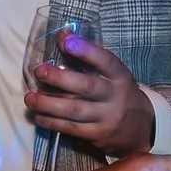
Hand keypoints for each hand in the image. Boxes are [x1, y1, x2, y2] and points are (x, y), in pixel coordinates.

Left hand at [27, 33, 155, 157]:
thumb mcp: (113, 74)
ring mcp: (107, 118)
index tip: (66, 40)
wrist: (140, 128)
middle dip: (60, 78)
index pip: (106, 60)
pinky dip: (52, 122)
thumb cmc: (118, 93)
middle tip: (39, 71)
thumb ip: (89, 58)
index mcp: (120, 76)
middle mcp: (115, 96)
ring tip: (30, 98)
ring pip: (75, 110)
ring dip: (48, 104)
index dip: (86, 50)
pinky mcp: (98, 135)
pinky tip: (39, 115)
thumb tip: (61, 35)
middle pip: (87, 86)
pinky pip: (72, 128)